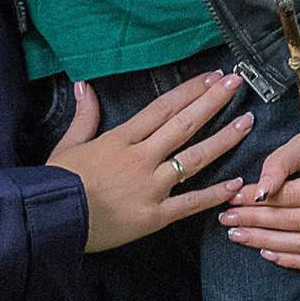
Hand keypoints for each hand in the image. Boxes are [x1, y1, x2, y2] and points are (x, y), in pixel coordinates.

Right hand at [46, 71, 255, 253]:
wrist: (52, 222)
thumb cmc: (57, 185)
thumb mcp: (67, 146)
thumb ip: (84, 117)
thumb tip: (85, 86)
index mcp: (120, 139)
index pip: (162, 108)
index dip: (189, 91)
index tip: (211, 78)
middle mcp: (140, 158)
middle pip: (184, 125)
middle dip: (213, 102)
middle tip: (236, 85)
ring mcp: (151, 188)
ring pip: (193, 159)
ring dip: (223, 140)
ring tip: (247, 123)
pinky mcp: (154, 216)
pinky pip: (190, 203)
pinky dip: (213, 194)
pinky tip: (236, 183)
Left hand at [220, 129, 299, 270]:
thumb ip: (281, 161)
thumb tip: (259, 190)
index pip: (294, 196)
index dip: (260, 199)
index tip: (235, 197)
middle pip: (296, 223)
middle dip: (256, 221)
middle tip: (228, 219)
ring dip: (266, 243)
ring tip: (239, 235)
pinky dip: (290, 259)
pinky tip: (266, 251)